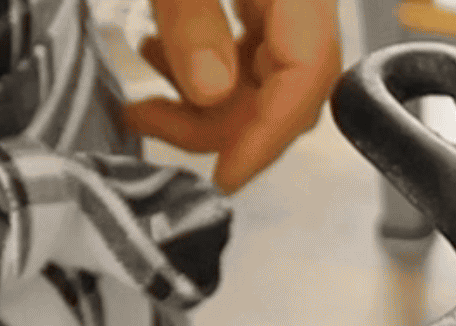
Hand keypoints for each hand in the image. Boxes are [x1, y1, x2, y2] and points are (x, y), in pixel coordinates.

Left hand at [121, 0, 343, 192]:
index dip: (268, 135)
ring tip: (145, 93)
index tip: (225, 176)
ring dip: (202, 98)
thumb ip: (193, 19)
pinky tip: (161, 56)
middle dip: (218, 121)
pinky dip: (205, 66)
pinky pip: (247, 46)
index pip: (310, 73)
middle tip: (150, 122)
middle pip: (286, 83)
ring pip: (263, 73)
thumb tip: (210, 93)